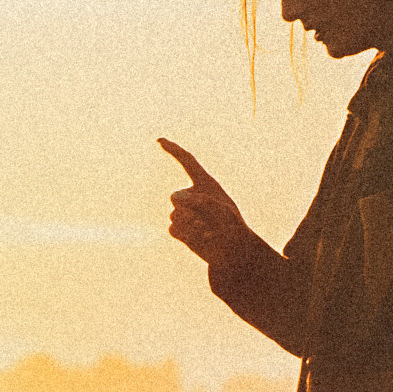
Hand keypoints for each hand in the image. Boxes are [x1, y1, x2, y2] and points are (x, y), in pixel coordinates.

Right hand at [158, 139, 250, 271]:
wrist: (233, 251)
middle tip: (205, 220)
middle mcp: (192, 196)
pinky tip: (201, 238)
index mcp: (205, 184)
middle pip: (175, 196)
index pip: (187, 162)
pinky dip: (187, 236)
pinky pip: (173, 229)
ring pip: (174, 215)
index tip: (159, 141)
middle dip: (187, 208)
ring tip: (208, 232)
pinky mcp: (180, 229)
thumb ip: (203, 202)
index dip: (174, 150)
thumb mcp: (224, 211)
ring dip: (191, 226)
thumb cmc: (232, 227)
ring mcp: (184, 213)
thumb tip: (180, 205)